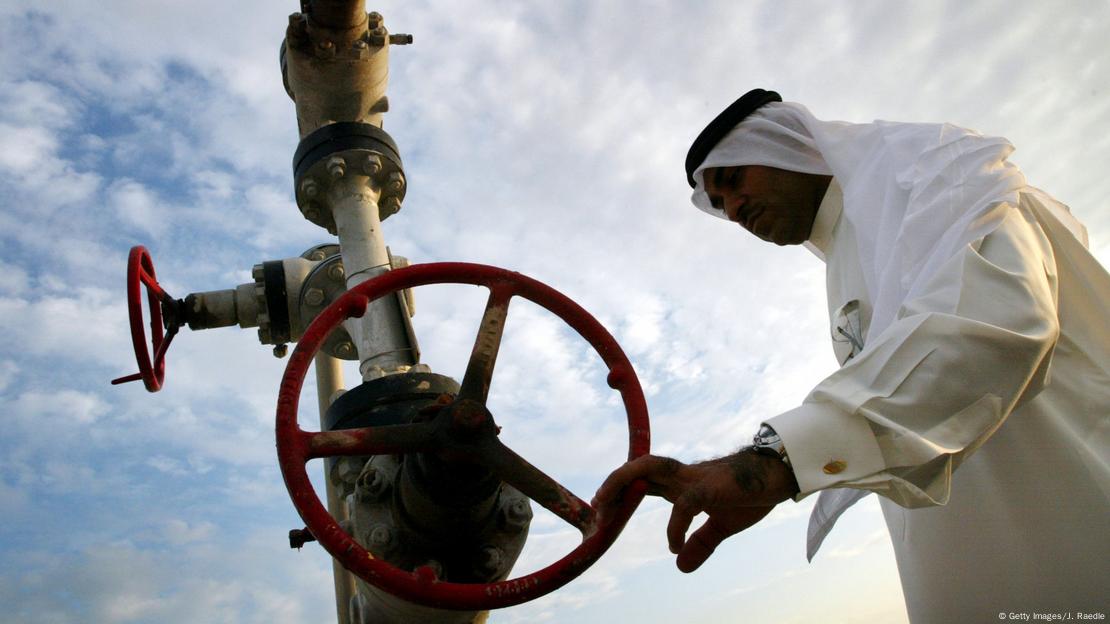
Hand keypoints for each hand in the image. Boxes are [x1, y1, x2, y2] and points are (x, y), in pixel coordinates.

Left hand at [592, 449, 798, 572]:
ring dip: (622, 483)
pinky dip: (674, 525)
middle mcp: (681, 476)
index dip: (618, 492)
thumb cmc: (750, 493)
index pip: (641, 481)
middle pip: (636, 469)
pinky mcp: (711, 487)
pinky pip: (685, 504)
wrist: (779, 476)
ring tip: (606, 506)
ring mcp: (694, 478)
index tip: (601, 511)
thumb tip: (679, 565)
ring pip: (648, 469)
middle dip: (611, 484)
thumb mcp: (722, 526)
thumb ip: (700, 543)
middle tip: (594, 508)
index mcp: (681, 483)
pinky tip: (673, 545)